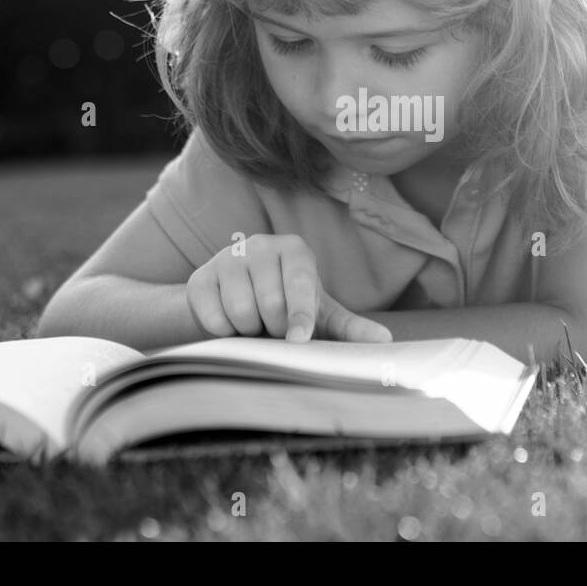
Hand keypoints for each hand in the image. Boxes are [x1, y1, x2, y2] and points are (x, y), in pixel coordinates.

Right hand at [185, 233, 393, 342]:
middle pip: (269, 304)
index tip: (299, 340)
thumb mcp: (320, 316)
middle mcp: (260, 244)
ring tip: (253, 324)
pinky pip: (213, 318)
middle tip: (273, 327)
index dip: (300, 317)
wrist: (233, 305)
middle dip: (273, 328)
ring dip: (249, 331)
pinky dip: (223, 333)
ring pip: (240, 311)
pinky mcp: (199, 277)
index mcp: (296, 249)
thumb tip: (386, 341)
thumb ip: (351, 328)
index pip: (300, 285)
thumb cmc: (287, 308)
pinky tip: (229, 324)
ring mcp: (226, 257)